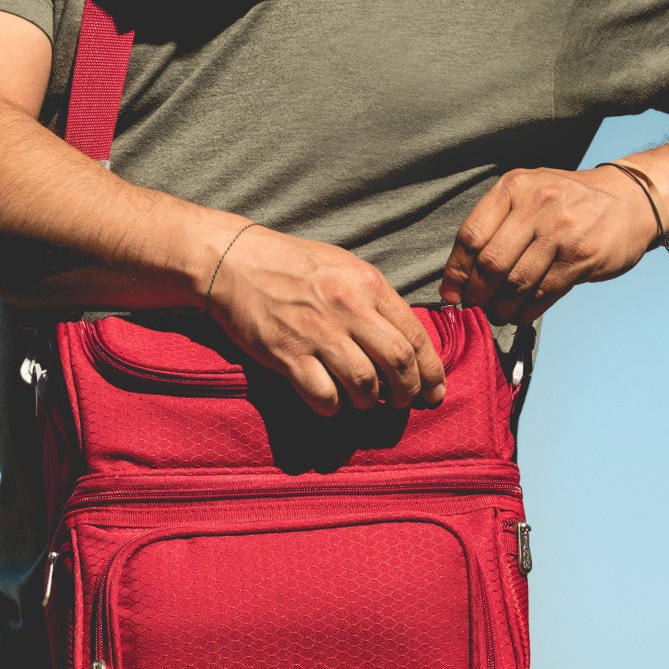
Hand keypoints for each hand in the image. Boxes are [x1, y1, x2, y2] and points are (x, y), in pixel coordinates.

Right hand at [206, 226, 448, 416]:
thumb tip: (404, 340)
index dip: (431, 371)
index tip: (435, 392)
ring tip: (364, 401)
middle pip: (398, 363)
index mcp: (368, 284)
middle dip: (408, 391)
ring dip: (369, 402)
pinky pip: (324, 396)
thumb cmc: (292, 265)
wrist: (233, 261)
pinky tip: (330, 401)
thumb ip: (375, 300)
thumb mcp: (344, 267)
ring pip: (364, 385)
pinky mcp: (288, 355)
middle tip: (402, 402)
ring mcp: (317, 333)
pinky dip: (333, 407)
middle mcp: (348, 308)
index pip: (415, 335)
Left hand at [440, 165, 658, 323]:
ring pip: (516, 283)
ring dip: (501, 307)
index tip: (451, 294)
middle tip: (476, 307)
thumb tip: (460, 278)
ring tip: (499, 314)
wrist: (630, 200)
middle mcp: (537, 204)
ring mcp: (561, 231)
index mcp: (515, 187)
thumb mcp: (530, 195)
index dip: (456, 272)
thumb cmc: (570, 203)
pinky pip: (543, 293)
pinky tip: (522, 314)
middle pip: (491, 263)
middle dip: (478, 294)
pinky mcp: (582, 257)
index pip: (471, 235)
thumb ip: (497, 226)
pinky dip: (527, 311)